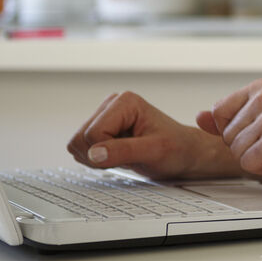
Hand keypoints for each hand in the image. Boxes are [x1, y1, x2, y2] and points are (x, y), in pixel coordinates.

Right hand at [67, 91, 233, 179]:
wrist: (185, 152)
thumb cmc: (176, 148)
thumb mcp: (154, 151)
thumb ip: (124, 151)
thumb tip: (94, 154)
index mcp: (125, 102)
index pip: (93, 134)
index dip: (108, 152)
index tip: (133, 153)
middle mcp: (111, 105)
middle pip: (80, 139)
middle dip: (100, 155)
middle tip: (128, 155)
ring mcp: (104, 116)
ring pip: (76, 144)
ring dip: (96, 158)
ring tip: (124, 155)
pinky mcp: (100, 128)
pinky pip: (79, 149)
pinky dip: (95, 159)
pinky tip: (117, 155)